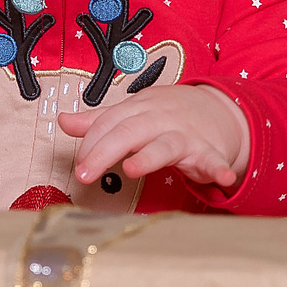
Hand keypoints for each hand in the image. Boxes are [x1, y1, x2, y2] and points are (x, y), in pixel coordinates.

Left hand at [58, 84, 250, 192]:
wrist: (219, 110)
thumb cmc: (169, 115)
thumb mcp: (134, 112)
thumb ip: (100, 121)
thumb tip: (64, 121)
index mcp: (139, 108)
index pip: (109, 122)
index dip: (91, 143)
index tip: (78, 165)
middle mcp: (160, 119)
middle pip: (129, 132)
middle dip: (104, 151)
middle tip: (84, 173)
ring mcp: (186, 135)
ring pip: (164, 145)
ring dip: (149, 156)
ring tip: (133, 169)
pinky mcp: (209, 152)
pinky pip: (214, 160)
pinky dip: (219, 168)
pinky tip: (222, 178)